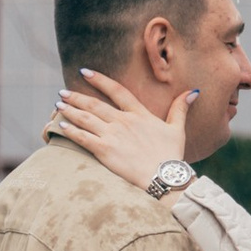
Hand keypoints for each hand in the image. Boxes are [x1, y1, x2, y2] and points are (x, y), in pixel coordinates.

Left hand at [50, 69, 192, 191]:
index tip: (85, 72)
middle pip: (95, 104)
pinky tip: (61, 126)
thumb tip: (192, 91)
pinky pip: (84, 138)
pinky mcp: (105, 151)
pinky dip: (72, 131)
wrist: (164, 177)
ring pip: (86, 118)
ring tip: (59, 105)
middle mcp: (123, 121)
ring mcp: (113, 135)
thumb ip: (180, 109)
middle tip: (63, 92)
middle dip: (77, 97)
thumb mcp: (177, 129)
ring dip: (70, 110)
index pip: (117, 90)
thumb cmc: (171, 156)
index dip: (100, 80)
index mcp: (139, 114)